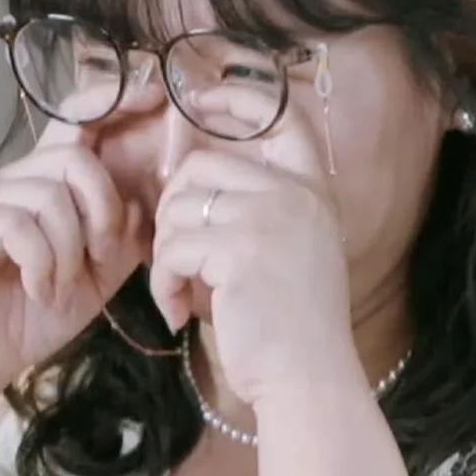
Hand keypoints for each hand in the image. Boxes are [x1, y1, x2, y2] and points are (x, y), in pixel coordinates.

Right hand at [0, 117, 150, 398]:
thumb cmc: (32, 316)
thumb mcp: (94, 276)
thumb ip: (120, 238)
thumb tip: (144, 199)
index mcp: (41, 184)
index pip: (75, 124)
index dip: (112, 103)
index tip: (153, 92)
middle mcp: (8, 181)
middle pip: (72, 158)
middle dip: (101, 209)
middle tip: (99, 257)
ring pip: (47, 195)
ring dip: (68, 250)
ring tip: (60, 285)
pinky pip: (16, 226)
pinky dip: (40, 265)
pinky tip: (38, 291)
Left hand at [148, 119, 362, 404]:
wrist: (308, 378)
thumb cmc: (289, 325)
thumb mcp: (290, 249)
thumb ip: (260, 206)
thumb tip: (191, 177)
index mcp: (311, 190)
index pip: (282, 115)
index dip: (239, 97)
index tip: (200, 98)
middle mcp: (296, 194)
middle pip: (200, 167)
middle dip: (171, 212)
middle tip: (175, 257)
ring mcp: (270, 217)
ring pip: (178, 209)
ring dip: (165, 256)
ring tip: (178, 292)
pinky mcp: (240, 249)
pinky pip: (173, 248)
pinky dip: (164, 282)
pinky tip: (177, 311)